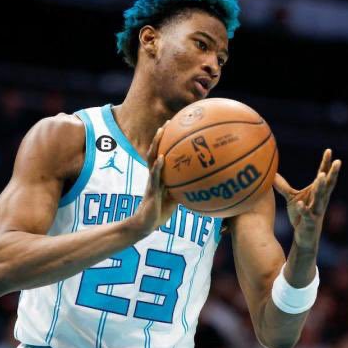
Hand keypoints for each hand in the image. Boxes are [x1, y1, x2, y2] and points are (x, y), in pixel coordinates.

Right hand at [131, 121, 177, 235]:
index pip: (161, 154)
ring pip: (152, 159)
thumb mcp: (175, 198)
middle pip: (155, 151)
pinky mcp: (151, 190)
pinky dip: (158, 166)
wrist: (146, 225)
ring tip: (161, 132)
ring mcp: (151, 181)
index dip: (166, 142)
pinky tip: (162, 158)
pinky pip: (154, 176)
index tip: (174, 127)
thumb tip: (201, 184)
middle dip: (160, 136)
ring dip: (156, 144)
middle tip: (168, 122)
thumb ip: (184, 189)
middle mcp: (154, 175)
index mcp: (159, 176)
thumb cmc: (160, 212)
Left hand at [273, 149, 340, 250]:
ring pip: (320, 198)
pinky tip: (301, 203)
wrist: (305, 237)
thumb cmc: (300, 216)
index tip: (329, 150)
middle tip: (338, 161)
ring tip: (321, 176)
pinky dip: (304, 209)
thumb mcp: (292, 198)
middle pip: (328, 185)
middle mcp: (320, 200)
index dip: (326, 164)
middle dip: (332, 173)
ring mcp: (316, 211)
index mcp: (317, 193)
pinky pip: (307, 214)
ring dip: (320, 187)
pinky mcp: (310, 222)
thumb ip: (283, 186)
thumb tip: (272, 174)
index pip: (323, 176)